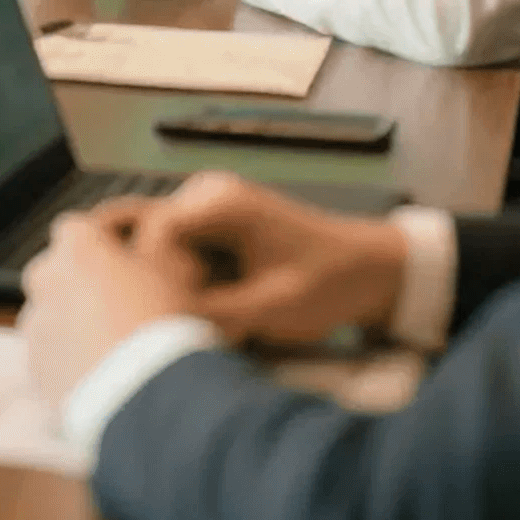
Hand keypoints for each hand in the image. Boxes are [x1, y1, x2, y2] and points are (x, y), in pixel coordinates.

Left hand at [19, 202, 210, 409]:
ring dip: (70, 323)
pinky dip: (65, 360)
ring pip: (51, 315)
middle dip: (80, 281)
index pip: (78, 228)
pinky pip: (48, 355)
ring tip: (109, 346)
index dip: (102, 242)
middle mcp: (45, 278)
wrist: (143, 395)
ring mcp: (35, 325)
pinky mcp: (34, 368)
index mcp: (75, 245)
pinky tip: (97, 374)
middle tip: (116, 303)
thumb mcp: (172, 270)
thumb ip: (149, 252)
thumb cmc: (162, 323)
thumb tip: (147, 253)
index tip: (124, 259)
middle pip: (57, 270)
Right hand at [120, 173, 408, 346]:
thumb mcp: (268, 309)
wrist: (369, 270)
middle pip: (151, 236)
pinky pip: (180, 249)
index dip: (160, 280)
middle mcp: (205, 192)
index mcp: (219, 202)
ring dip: (175, 282)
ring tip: (210, 313)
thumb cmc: (325, 285)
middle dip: (164, 281)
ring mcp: (208, 204)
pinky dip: (187, 280)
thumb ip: (210, 313)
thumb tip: (159, 328)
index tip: (189, 315)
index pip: (155, 234)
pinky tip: (213, 306)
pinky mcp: (214, 222)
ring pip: (161, 246)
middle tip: (199, 317)